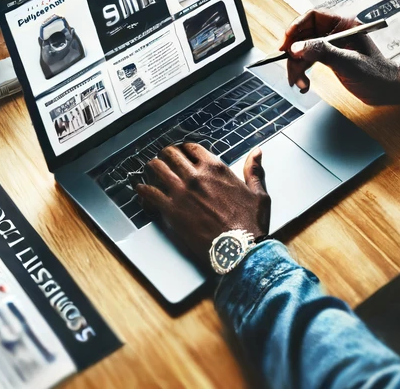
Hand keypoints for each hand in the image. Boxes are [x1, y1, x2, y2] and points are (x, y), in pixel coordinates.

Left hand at [136, 143, 269, 265]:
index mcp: (216, 168)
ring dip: (153, 168)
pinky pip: (149, 193)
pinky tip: (140, 190)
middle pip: (171, 154)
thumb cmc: (250, 225)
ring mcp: (182, 192)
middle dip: (166, 156)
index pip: (191, 148)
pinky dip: (143, 190)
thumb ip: (254, 170)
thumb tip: (257, 153)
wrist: (240, 251)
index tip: (181, 153)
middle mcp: (196, 175)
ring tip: (150, 171)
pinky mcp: (172, 210)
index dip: (184, 149)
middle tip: (163, 160)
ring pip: (157, 168)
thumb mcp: (258, 194)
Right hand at [282, 9, 399, 106]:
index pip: (312, 17)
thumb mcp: (348, 62)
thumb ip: (322, 52)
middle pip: (303, 35)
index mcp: (343, 25)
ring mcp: (331, 46)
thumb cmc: (377, 74)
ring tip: (300, 84)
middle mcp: (335, 33)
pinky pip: (308, 61)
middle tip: (289, 65)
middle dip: (294, 53)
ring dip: (297, 67)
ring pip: (303, 51)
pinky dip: (302, 73)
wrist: (388, 91)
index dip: (296, 27)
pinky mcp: (329, 59)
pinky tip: (304, 85)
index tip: (287, 43)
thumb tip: (297, 47)